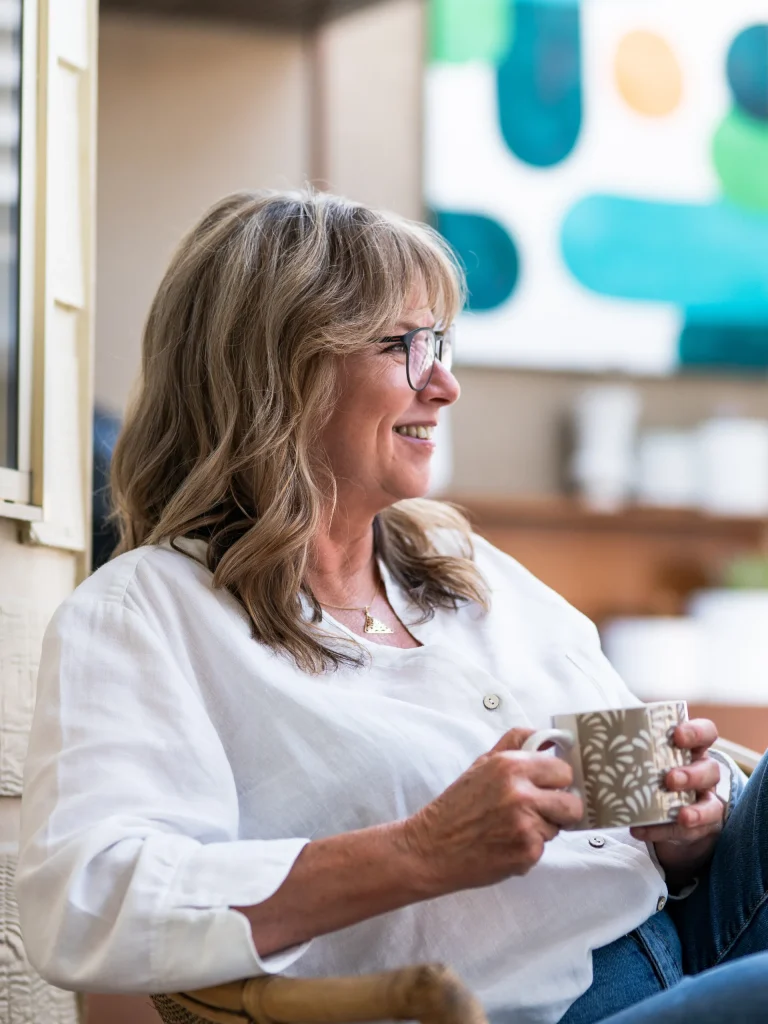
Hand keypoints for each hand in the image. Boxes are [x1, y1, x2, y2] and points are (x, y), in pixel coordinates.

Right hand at [402, 728, 584, 897]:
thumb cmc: (456, 806)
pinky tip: (505, 843)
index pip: (563, 771)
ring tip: (511, 827)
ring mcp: (526, 825)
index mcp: (511, 766)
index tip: (549, 786)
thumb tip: (550, 738)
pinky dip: (528, 848)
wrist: (433, 847)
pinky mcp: (527, 853)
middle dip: (561, 808)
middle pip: (572, 803)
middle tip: (539, 810)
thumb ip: (516, 745)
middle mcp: (521, 793)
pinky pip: (543, 848)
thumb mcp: (482, 764)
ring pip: (557, 828)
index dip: (557, 780)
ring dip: (541, 829)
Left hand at [630, 718, 723, 877]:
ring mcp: (705, 802)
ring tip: (679, 815)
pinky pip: (688, 832)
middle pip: (710, 770)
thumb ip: (627, 747)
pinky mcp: (699, 828)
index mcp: (692, 749)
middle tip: (670, 779)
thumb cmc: (655, 774)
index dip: (696, 732)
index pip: (706, 733)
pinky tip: (641, 829)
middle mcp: (703, 773)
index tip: (677, 735)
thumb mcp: (647, 757)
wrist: (673, 814)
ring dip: (694, 810)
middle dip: (692, 774)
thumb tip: (582, 738)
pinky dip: (662, 831)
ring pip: (711, 805)